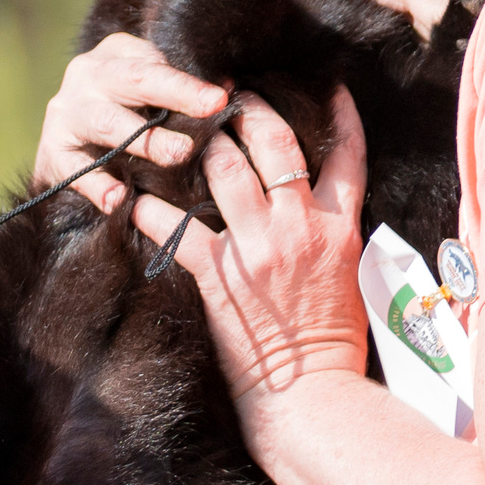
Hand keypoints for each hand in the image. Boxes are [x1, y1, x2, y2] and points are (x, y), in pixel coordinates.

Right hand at [36, 32, 229, 209]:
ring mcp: (66, 113)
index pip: (155, 65)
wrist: (66, 144)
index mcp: (115, 55)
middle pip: (135, 82)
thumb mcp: (147, 92)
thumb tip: (229, 93)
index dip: (187, 83)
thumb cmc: (125, 113)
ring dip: (145, 140)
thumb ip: (179, 92)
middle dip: (175, 98)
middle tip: (209, 118)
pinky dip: (98, 186)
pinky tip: (119, 199)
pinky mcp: (52, 152)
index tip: (220, 99)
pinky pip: (76, 170)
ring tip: (176, 155)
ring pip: (108, 122)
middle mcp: (87, 75)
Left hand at [136, 88, 370, 397]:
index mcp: (339, 228)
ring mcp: (257, 247)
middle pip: (275, 144)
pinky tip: (133, 196)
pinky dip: (150, 209)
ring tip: (184, 128)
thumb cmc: (333, 346)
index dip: (340, 115)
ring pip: (225, 169)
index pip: (348, 155)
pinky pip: (177, 227)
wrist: (311, 397)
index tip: (331, 87)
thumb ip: (335, 237)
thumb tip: (323, 210)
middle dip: (251, 110)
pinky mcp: (219, 275)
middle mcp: (299, 227)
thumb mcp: (352, 279)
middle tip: (232, 95)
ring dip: (203, 143)